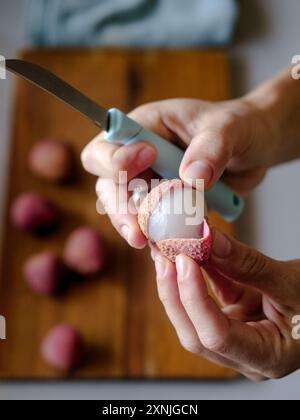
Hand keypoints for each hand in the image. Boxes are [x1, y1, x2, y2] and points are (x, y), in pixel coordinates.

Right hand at [81, 98, 276, 247]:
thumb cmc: (239, 125)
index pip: (107, 146)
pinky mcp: (169, 208)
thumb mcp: (229, 128)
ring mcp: (153, 185)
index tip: (149, 159)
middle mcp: (140, 159)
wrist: (254, 149)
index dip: (115, 158)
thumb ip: (211, 148)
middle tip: (137, 230)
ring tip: (155, 246)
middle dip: (120, 208)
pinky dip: (163, 242)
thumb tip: (192, 178)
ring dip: (139, 230)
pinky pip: (157, 228)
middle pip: (109, 186)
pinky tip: (173, 252)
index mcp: (145, 129)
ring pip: (129, 212)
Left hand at [151, 230, 299, 380]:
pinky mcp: (235, 314)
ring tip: (167, 251)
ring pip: (196, 315)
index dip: (194, 298)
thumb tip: (207, 240)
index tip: (182, 262)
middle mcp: (244, 353)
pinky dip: (199, 274)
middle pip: (195, 331)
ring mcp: (237, 334)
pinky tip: (188, 253)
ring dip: (180, 282)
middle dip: (175, 292)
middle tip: (164, 256)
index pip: (216, 336)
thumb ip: (247, 264)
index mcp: (265, 358)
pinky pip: (211, 295)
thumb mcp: (290, 282)